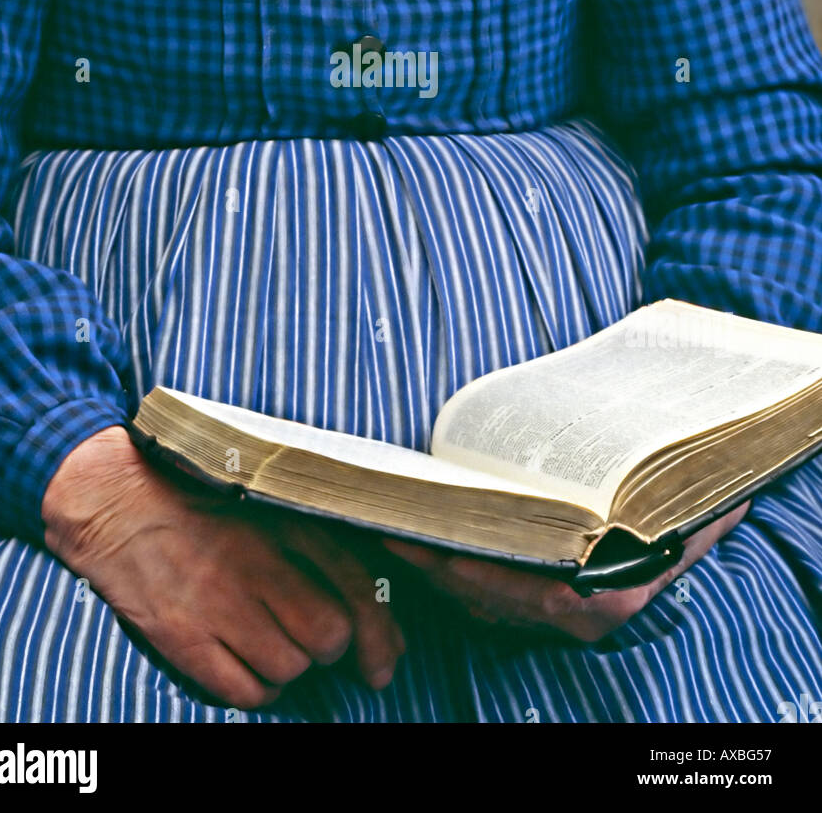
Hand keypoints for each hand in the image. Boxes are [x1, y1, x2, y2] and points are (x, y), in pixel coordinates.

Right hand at [42, 426, 404, 708]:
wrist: (115, 499)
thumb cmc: (198, 499)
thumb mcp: (265, 501)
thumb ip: (316, 543)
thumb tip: (366, 612)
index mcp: (284, 520)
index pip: (357, 586)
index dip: (379, 634)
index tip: (380, 660)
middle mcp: (256, 561)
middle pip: (328, 638)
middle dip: (325, 649)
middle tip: (307, 640)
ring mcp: (217, 601)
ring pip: (288, 669)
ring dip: (285, 668)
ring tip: (265, 645)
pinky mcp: (181, 635)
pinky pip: (242, 692)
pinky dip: (251, 689)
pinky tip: (240, 664)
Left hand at [382, 500, 750, 642]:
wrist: (680, 540)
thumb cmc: (672, 528)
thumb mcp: (679, 524)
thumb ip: (681, 513)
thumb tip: (713, 494)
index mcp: (605, 602)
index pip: (532, 596)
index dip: (486, 577)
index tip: (448, 552)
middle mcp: (575, 618)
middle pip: (495, 599)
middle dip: (443, 567)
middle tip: (401, 533)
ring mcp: (551, 618)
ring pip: (482, 600)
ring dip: (438, 569)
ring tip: (398, 531)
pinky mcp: (533, 606)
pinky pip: (483, 597)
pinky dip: (452, 572)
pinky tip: (425, 542)